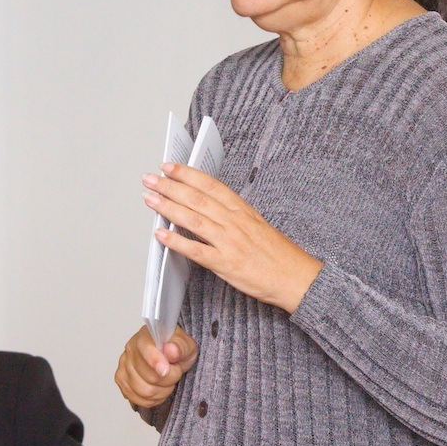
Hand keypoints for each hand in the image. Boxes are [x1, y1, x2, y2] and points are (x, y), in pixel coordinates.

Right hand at [115, 325, 197, 407]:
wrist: (171, 358)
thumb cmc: (177, 350)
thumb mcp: (186, 345)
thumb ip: (180, 347)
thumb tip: (171, 350)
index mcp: (145, 336)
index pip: (145, 349)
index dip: (155, 361)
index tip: (166, 370)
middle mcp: (131, 349)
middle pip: (148, 376)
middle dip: (169, 378)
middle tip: (176, 371)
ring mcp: (124, 366)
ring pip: (144, 391)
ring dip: (162, 390)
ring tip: (168, 381)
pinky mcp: (122, 381)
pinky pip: (139, 399)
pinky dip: (153, 399)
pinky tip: (159, 388)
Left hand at [143, 162, 322, 312]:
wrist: (296, 278)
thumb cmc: (277, 254)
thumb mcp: (256, 224)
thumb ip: (231, 215)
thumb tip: (204, 206)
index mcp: (242, 210)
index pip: (210, 185)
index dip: (187, 174)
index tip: (169, 166)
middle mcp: (234, 222)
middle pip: (197, 198)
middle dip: (170, 186)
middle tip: (150, 178)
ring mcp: (229, 242)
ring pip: (193, 219)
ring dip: (168, 208)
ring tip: (150, 199)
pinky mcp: (226, 263)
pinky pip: (196, 251)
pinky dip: (176, 242)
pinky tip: (161, 236)